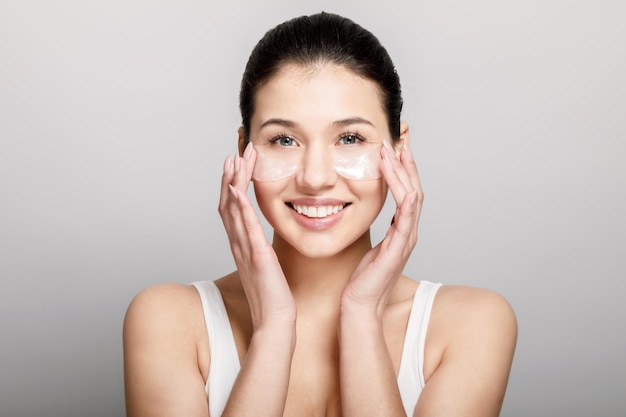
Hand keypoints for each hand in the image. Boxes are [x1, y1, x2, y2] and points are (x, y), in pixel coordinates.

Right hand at [218, 143, 295, 328]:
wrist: (275, 321)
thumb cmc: (273, 296)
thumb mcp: (266, 267)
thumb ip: (261, 251)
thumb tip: (263, 241)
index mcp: (242, 246)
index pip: (232, 209)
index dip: (231, 185)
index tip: (237, 164)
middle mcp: (238, 245)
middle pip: (227, 204)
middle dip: (231, 176)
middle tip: (235, 153)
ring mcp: (245, 250)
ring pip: (232, 210)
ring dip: (233, 183)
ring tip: (236, 160)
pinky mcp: (256, 257)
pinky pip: (245, 228)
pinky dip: (239, 207)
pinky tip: (237, 190)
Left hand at [341, 141, 422, 315]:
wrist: (361, 304)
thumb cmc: (364, 277)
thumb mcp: (371, 245)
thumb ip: (379, 228)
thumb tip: (367, 208)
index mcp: (402, 229)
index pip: (407, 191)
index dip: (403, 169)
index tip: (396, 147)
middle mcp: (408, 232)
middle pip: (415, 190)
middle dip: (407, 164)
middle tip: (399, 141)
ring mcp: (406, 241)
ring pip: (412, 201)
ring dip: (404, 175)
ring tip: (395, 154)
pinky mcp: (398, 251)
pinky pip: (406, 224)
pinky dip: (409, 205)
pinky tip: (408, 190)